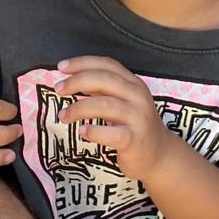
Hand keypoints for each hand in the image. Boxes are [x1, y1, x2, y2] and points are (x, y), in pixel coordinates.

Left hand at [56, 56, 174, 182]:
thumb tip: (74, 80)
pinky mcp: (135, 140)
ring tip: (63, 116)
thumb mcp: (123, 102)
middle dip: (77, 82)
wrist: (159, 155)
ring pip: (105, 105)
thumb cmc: (135, 126)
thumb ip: (103, 90)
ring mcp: (138, 118)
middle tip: (58, 89)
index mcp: (134, 83)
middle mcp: (138, 96)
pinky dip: (94, 131)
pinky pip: (112, 133)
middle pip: (105, 80)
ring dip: (78, 108)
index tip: (62, 67)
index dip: (83, 62)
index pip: (108, 64)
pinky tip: (83, 132)